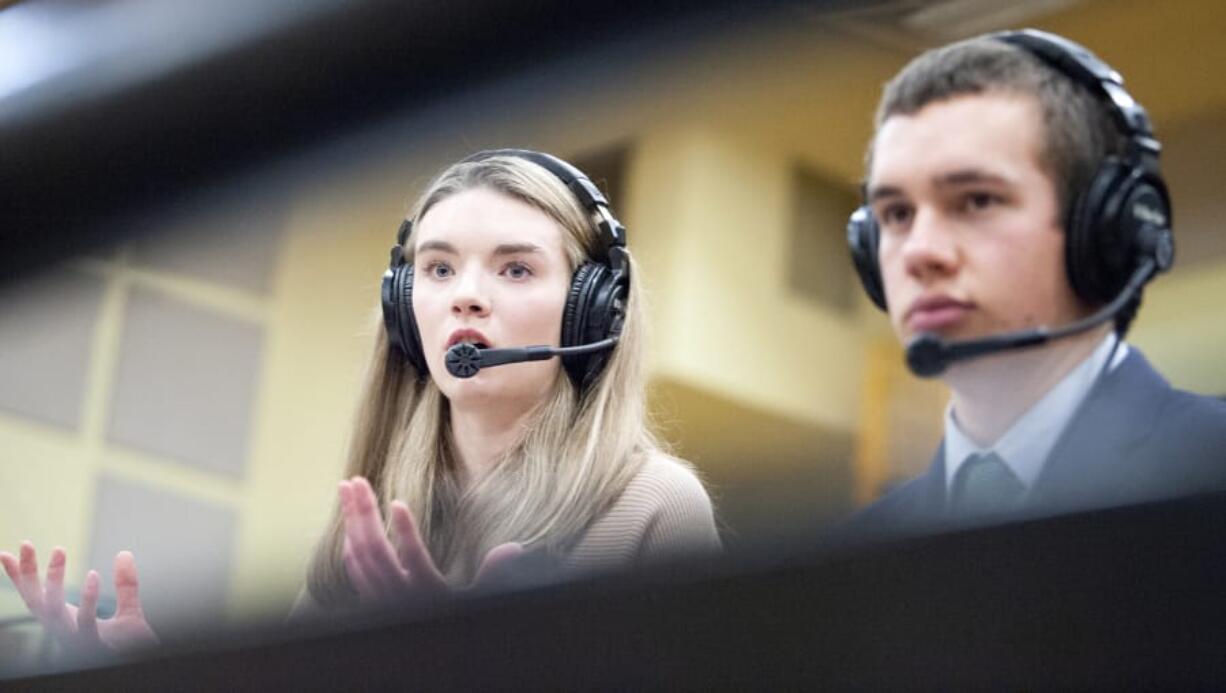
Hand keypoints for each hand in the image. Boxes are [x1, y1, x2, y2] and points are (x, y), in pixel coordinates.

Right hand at [0, 542, 159, 655]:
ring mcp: (76, 639)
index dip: (20, 577)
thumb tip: (124, 553)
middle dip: (27, 573)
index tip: (5, 553)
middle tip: (25, 542)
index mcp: (67, 623)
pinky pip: (86, 622)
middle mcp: (65, 631)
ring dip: (53, 580)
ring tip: (58, 549)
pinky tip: (94, 574)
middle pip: (36, 600)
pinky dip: (88, 598)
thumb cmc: (130, 648)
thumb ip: (126, 585)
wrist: (140, 667)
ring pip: (54, 609)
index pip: (37, 597)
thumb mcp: (128, 611)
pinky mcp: (94, 645)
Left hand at [338, 477, 524, 604]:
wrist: (428, 656)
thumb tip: (514, 548)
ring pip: (358, 556)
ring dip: (350, 521)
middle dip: (363, 513)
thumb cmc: (454, 621)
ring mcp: (380, 597)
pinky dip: (349, 543)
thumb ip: (492, 574)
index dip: (405, 532)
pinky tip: (349, 525)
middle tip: (355, 481)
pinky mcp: (370, 598)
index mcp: (427, 592)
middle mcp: (398, 594)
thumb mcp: (477, 602)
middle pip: (375, 550)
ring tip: (346, 489)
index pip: (414, 559)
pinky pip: (353, 569)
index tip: (398, 503)